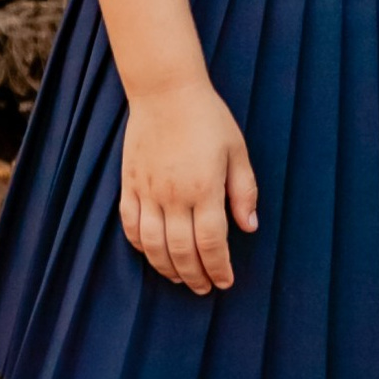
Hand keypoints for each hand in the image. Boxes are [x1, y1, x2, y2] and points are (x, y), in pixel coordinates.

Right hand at [120, 80, 258, 292]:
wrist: (165, 91)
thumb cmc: (207, 118)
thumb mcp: (237, 151)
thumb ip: (244, 191)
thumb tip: (249, 227)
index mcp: (204, 188)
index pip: (211, 243)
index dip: (218, 268)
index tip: (225, 281)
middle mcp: (173, 195)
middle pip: (181, 251)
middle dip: (195, 276)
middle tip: (204, 288)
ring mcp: (147, 191)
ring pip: (152, 245)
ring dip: (167, 268)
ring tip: (181, 278)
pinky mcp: (129, 184)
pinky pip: (130, 225)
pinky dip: (140, 246)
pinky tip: (152, 254)